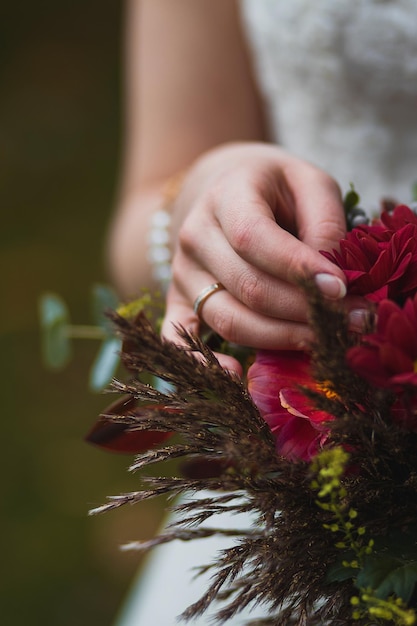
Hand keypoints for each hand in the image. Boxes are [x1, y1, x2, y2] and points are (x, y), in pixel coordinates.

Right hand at [161, 142, 353, 372]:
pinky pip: (181, 339)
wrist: (223, 192)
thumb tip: (332, 277)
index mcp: (226, 196)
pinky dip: (206, 362)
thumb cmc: (274, 189)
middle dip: (304, 311)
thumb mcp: (307, 181)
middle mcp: (195, 236)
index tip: (341, 289)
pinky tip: (238, 373)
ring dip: (280, 337)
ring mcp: (182, 273)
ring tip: (323, 340)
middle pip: (247, 287)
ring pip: (228, 319)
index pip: (253, 238)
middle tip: (351, 322)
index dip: (297, 268)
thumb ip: (325, 219)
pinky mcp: (178, 301)